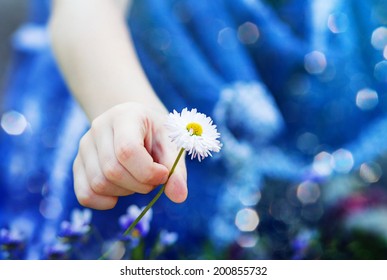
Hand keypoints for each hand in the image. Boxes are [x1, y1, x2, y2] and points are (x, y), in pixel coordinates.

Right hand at [73, 102, 187, 209]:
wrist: (138, 125)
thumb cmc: (157, 135)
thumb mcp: (171, 145)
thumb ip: (176, 169)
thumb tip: (179, 197)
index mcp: (124, 116)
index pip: (127, 150)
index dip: (147, 171)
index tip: (164, 174)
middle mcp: (99, 128)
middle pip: (112, 170)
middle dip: (140, 184)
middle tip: (153, 179)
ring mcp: (85, 146)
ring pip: (99, 184)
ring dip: (125, 192)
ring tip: (138, 179)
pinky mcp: (78, 164)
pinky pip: (84, 194)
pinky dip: (104, 202)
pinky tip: (120, 193)